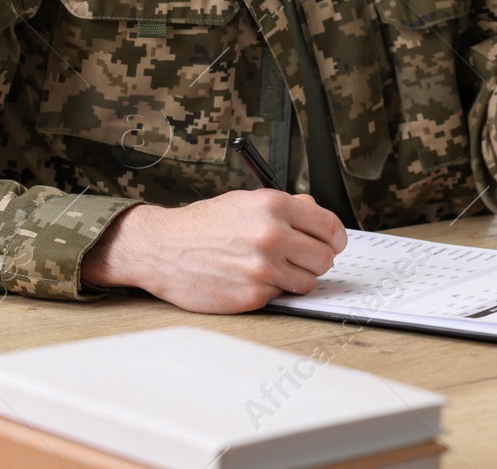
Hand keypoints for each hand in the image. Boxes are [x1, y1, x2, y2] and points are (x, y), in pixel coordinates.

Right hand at [81, 191, 347, 313]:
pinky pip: (281, 297)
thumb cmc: (204, 224)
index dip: (333, 238)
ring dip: (295, 278)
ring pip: (308, 282)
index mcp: (274, 206)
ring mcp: (263, 269)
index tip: (331, 243)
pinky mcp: (253, 296)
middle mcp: (272, 235)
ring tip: (270, 268)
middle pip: (325, 258)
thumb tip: (320, 217)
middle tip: (299, 258)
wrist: (162, 248)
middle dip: (315, 259)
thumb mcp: (247, 201)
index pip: (330, 227)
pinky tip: (250, 279)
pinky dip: (271, 291)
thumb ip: (288, 207)